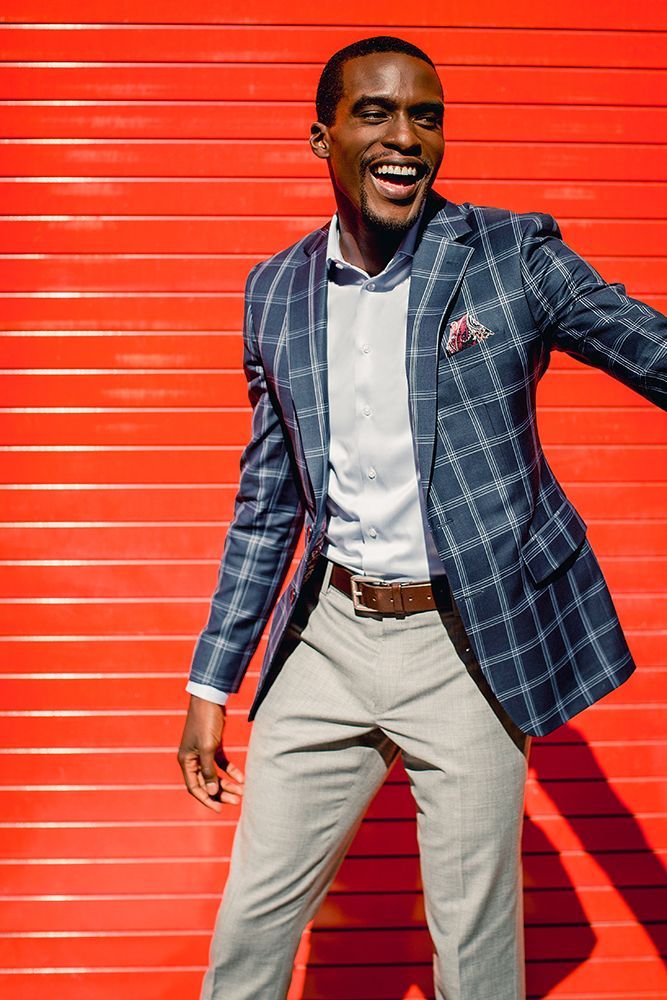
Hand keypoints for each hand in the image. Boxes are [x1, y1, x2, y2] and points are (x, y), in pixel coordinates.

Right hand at [177, 695, 244, 813]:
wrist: (210, 699)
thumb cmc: (205, 722)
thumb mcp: (207, 748)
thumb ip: (209, 771)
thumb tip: (211, 792)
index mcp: (186, 761)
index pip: (194, 787)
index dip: (206, 800)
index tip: (219, 809)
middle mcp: (193, 759)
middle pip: (206, 783)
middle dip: (221, 793)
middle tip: (237, 800)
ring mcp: (203, 753)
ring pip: (215, 775)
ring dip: (227, 783)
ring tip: (241, 791)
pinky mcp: (213, 746)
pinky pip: (221, 764)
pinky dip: (230, 771)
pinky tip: (241, 778)